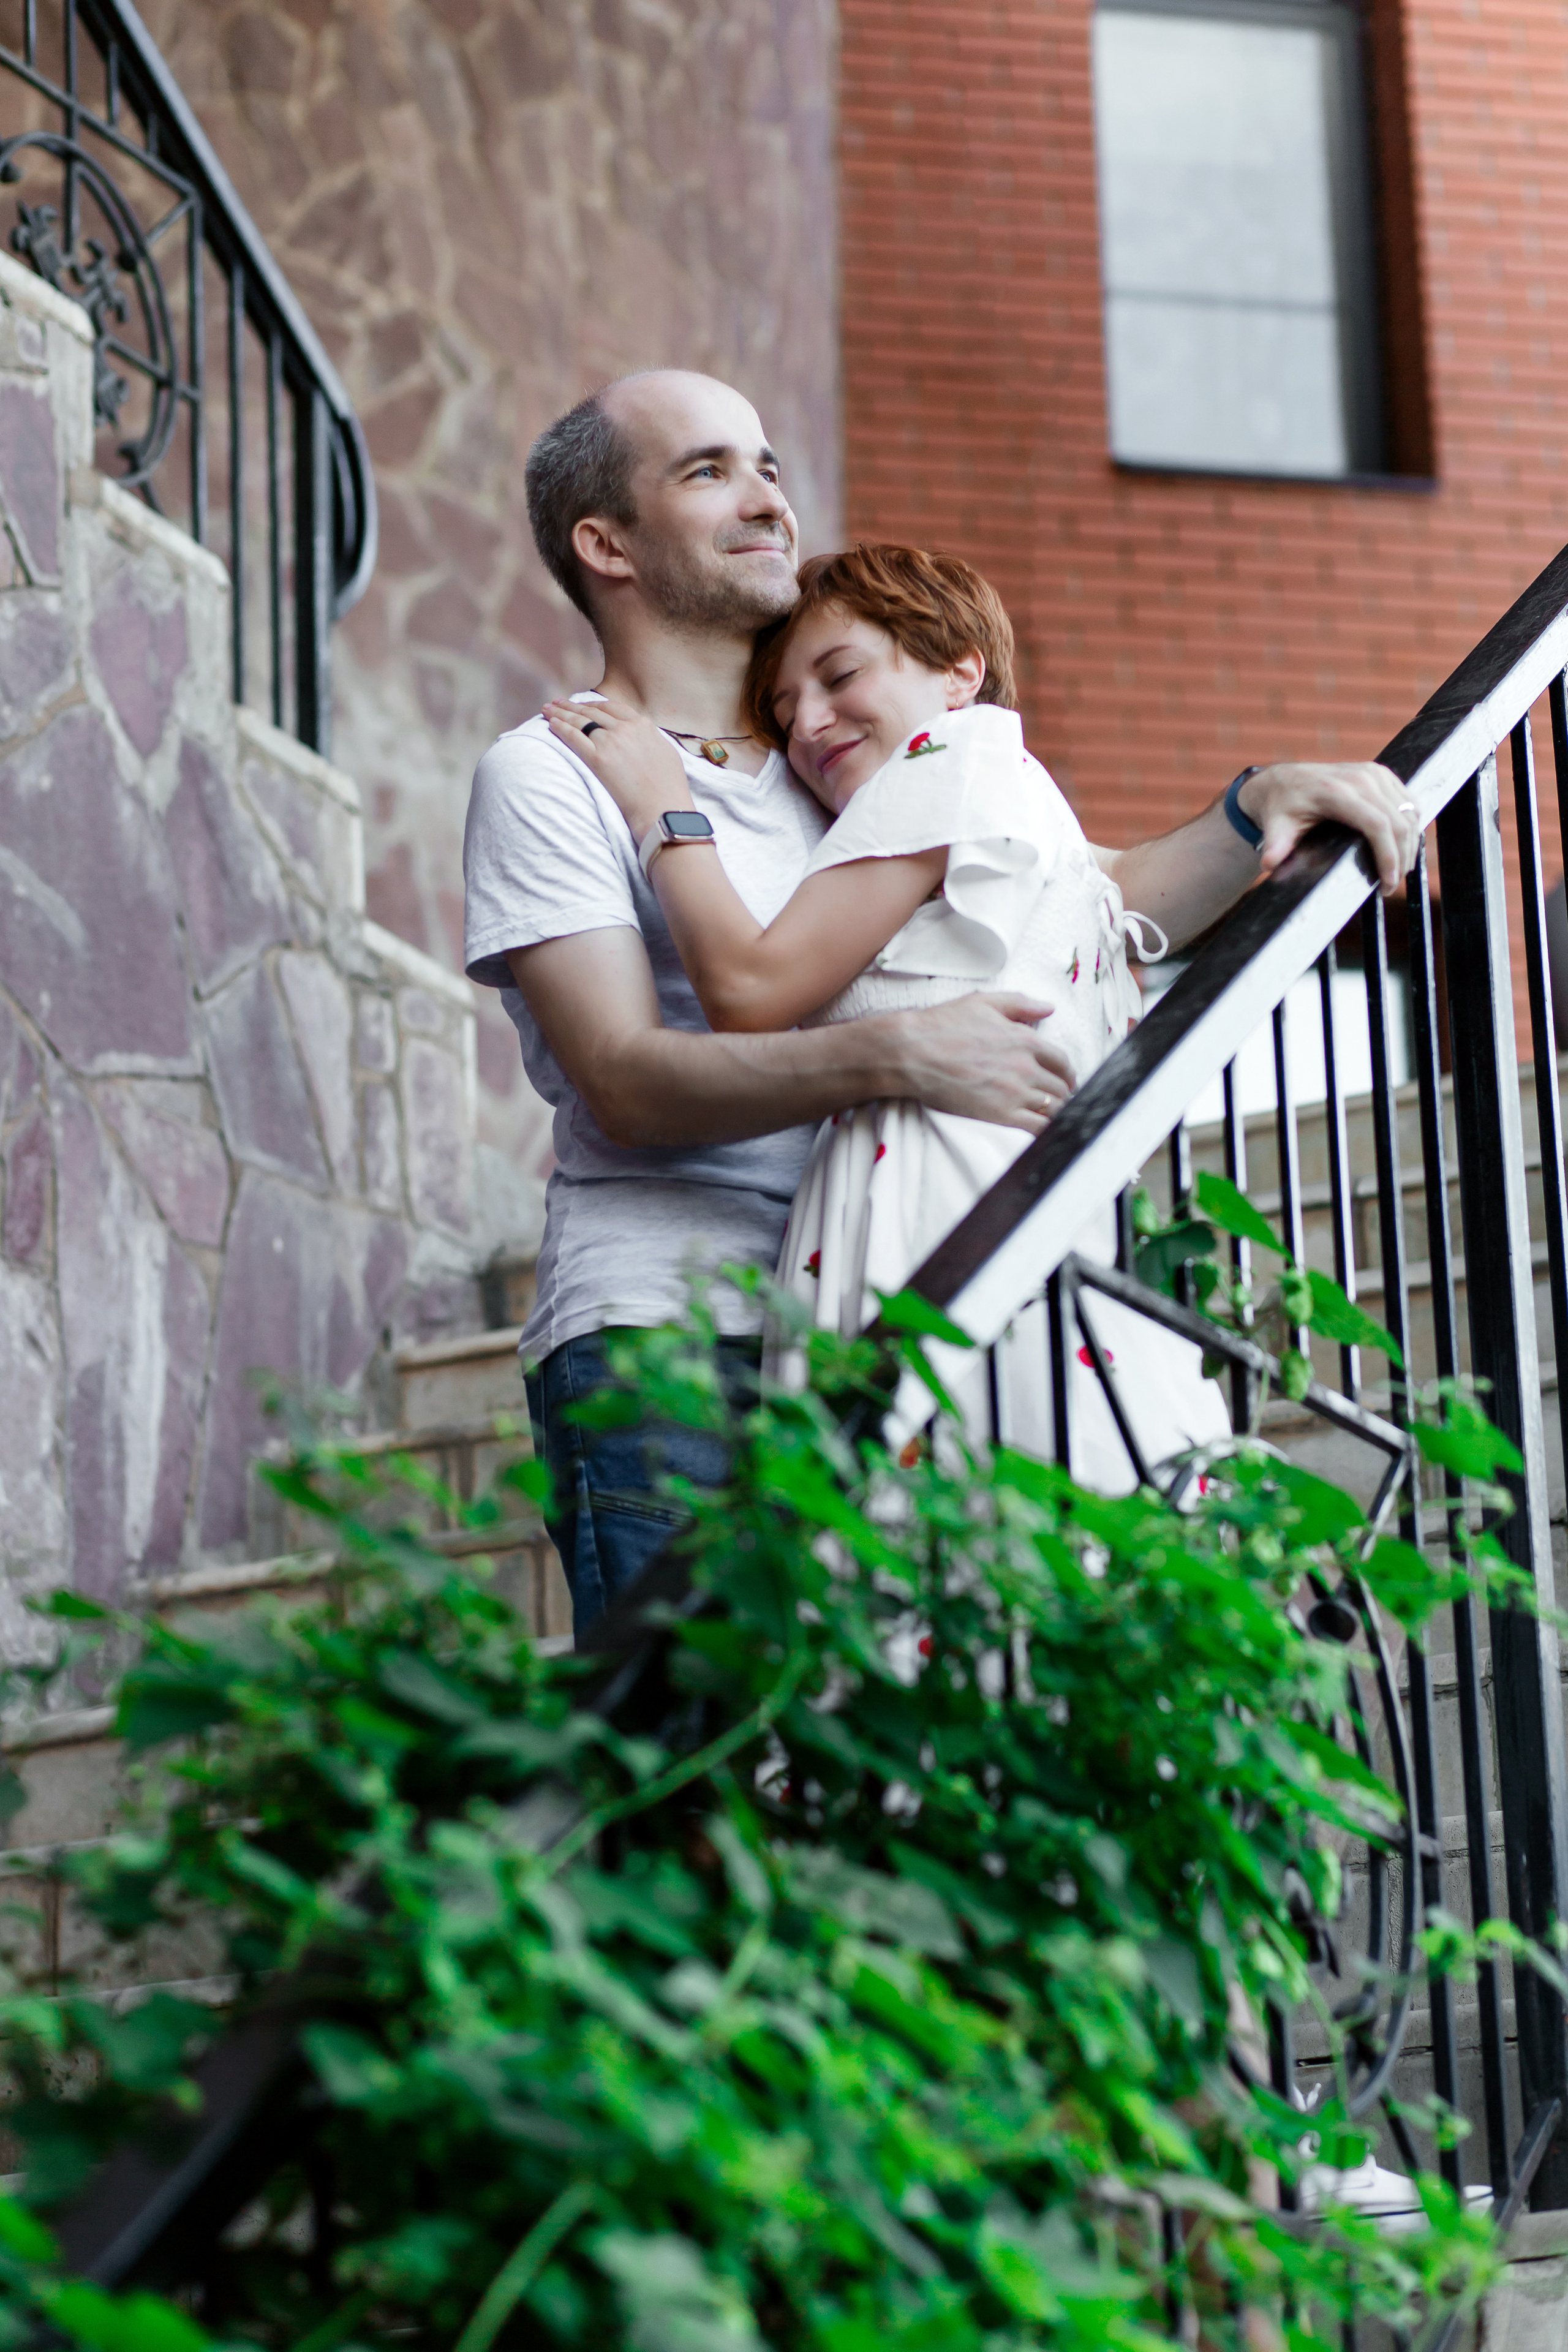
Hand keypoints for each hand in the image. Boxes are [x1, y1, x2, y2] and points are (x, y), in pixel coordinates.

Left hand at [544, 692, 692, 838]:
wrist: (664, 809)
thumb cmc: (669, 789)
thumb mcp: (666, 753)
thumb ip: (650, 739)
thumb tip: (642, 735)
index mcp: (643, 725)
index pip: (611, 708)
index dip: (592, 704)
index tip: (581, 704)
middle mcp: (626, 728)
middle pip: (592, 711)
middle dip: (571, 706)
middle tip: (556, 702)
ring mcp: (610, 742)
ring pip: (580, 721)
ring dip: (561, 713)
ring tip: (547, 709)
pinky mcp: (598, 759)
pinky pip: (574, 737)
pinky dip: (560, 728)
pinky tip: (550, 723)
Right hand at [891, 993, 1075, 1132]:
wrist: (913, 1052)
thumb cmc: (942, 1025)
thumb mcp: (983, 1003)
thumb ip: (1020, 1004)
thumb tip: (1049, 1008)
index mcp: (1025, 1040)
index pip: (1062, 1061)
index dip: (1067, 1073)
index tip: (1064, 1079)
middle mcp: (1026, 1067)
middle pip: (1061, 1087)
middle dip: (1063, 1094)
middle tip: (1059, 1100)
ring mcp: (1015, 1093)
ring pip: (1054, 1108)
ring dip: (1056, 1112)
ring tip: (1051, 1116)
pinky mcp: (1000, 1115)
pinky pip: (1037, 1127)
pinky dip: (1046, 1130)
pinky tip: (1043, 1130)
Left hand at [1240, 761, 1420, 896]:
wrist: (1283, 781)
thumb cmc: (1281, 806)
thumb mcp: (1276, 826)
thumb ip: (1275, 845)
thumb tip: (1270, 864)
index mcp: (1338, 791)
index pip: (1378, 825)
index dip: (1388, 856)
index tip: (1388, 883)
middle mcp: (1361, 777)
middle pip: (1399, 821)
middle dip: (1402, 858)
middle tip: (1392, 885)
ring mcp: (1375, 773)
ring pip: (1409, 812)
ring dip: (1410, 844)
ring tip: (1399, 871)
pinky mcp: (1382, 774)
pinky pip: (1409, 802)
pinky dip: (1411, 826)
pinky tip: (1403, 846)